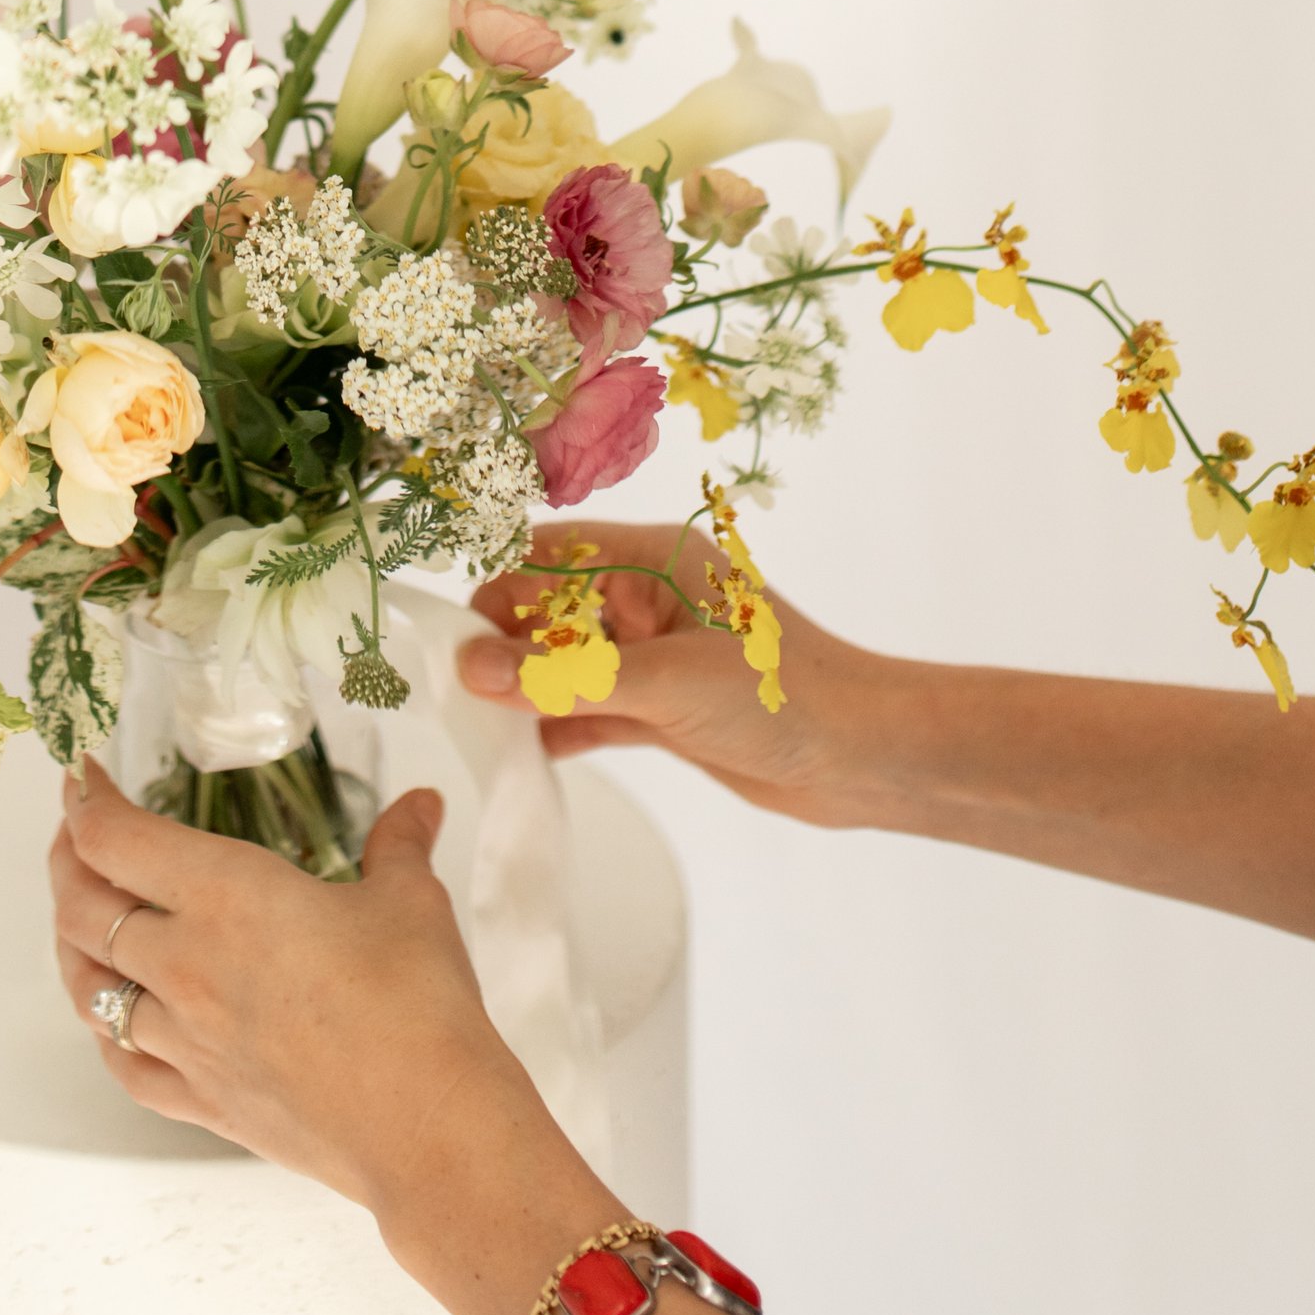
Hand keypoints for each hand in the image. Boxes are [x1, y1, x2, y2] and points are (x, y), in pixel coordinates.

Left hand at [47, 762, 589, 1236]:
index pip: (116, 839)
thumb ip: (400, 844)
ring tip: (79, 917)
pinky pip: (125, 1064)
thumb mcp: (411, 900)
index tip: (82, 777)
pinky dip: (107, 1033)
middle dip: (67, 861)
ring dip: (73, 945)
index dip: (85, 800)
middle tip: (74, 833)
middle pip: (82, 909)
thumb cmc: (417, 1008)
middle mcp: (187, 965)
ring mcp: (186, 1041)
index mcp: (226, 897)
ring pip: (89, 989)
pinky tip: (115, 1022)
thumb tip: (420, 806)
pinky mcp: (202, 1102)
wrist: (427, 1128)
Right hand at [460, 521, 884, 821]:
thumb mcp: (664, 681)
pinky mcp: (665, 710)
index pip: (550, 556)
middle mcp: (648, 600)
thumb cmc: (779, 694)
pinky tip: (523, 756)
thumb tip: (471, 672)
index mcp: (653, 560)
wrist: (864, 758)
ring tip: (477, 729)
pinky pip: (593, 710)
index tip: (450, 640)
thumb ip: (566, 679)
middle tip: (455, 695)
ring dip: (527, 692)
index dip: (497, 590)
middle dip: (504, 646)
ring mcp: (656, 657)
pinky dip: (560, 729)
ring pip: (569, 664)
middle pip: (550, 611)